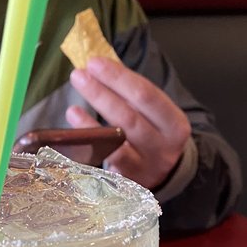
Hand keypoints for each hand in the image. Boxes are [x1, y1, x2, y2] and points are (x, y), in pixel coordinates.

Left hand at [67, 58, 190, 189]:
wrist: (162, 175)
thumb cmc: (152, 135)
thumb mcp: (153, 115)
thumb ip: (132, 94)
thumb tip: (97, 67)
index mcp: (174, 125)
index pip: (146, 95)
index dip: (119, 78)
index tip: (95, 63)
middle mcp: (163, 148)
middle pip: (129, 118)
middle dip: (101, 95)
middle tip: (78, 76)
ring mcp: (144, 169)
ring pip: (116, 144)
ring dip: (90, 124)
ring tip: (72, 108)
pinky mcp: (126, 183)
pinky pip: (103, 164)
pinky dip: (88, 147)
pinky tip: (73, 135)